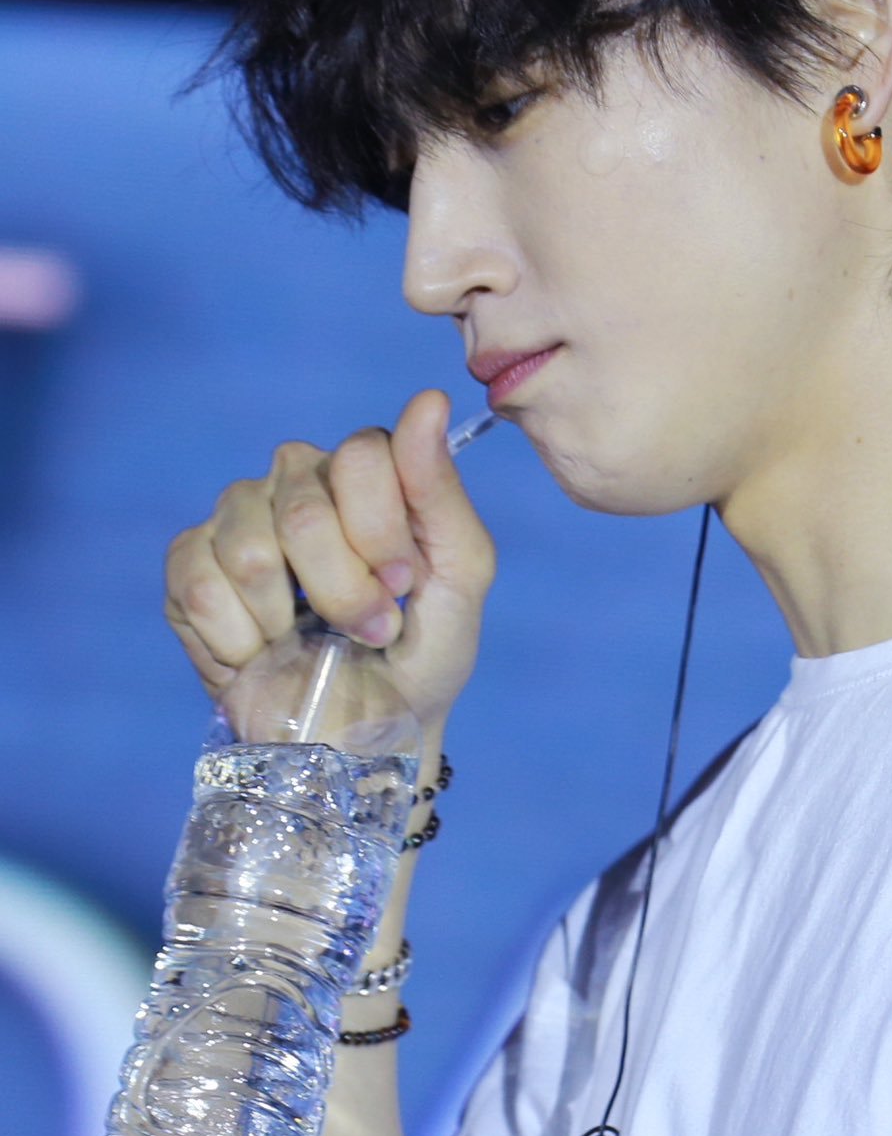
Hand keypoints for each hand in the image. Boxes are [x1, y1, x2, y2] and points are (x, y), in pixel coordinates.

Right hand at [164, 388, 495, 731]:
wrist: (366, 737)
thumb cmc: (422, 654)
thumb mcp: (460, 576)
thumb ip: (439, 489)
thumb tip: (427, 398)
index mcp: (363, 468)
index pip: (361, 454)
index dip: (384, 535)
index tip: (405, 586)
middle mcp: (296, 477)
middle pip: (304, 512)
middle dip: (345, 592)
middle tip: (368, 628)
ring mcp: (237, 519)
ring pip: (250, 550)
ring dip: (293, 622)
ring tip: (312, 640)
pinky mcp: (188, 569)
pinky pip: (199, 585)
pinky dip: (242, 640)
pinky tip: (262, 649)